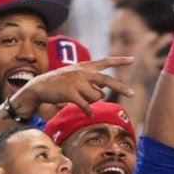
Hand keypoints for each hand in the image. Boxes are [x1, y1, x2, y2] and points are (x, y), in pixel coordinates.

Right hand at [19, 57, 135, 116]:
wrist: (40, 86)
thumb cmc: (60, 83)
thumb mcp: (76, 77)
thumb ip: (90, 82)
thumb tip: (103, 93)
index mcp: (85, 66)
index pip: (105, 62)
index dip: (119, 61)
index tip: (132, 59)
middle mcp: (82, 72)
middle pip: (107, 80)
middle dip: (121, 88)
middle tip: (133, 94)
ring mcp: (76, 82)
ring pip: (96, 96)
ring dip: (92, 101)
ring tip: (82, 99)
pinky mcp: (70, 93)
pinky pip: (86, 105)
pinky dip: (88, 111)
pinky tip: (88, 114)